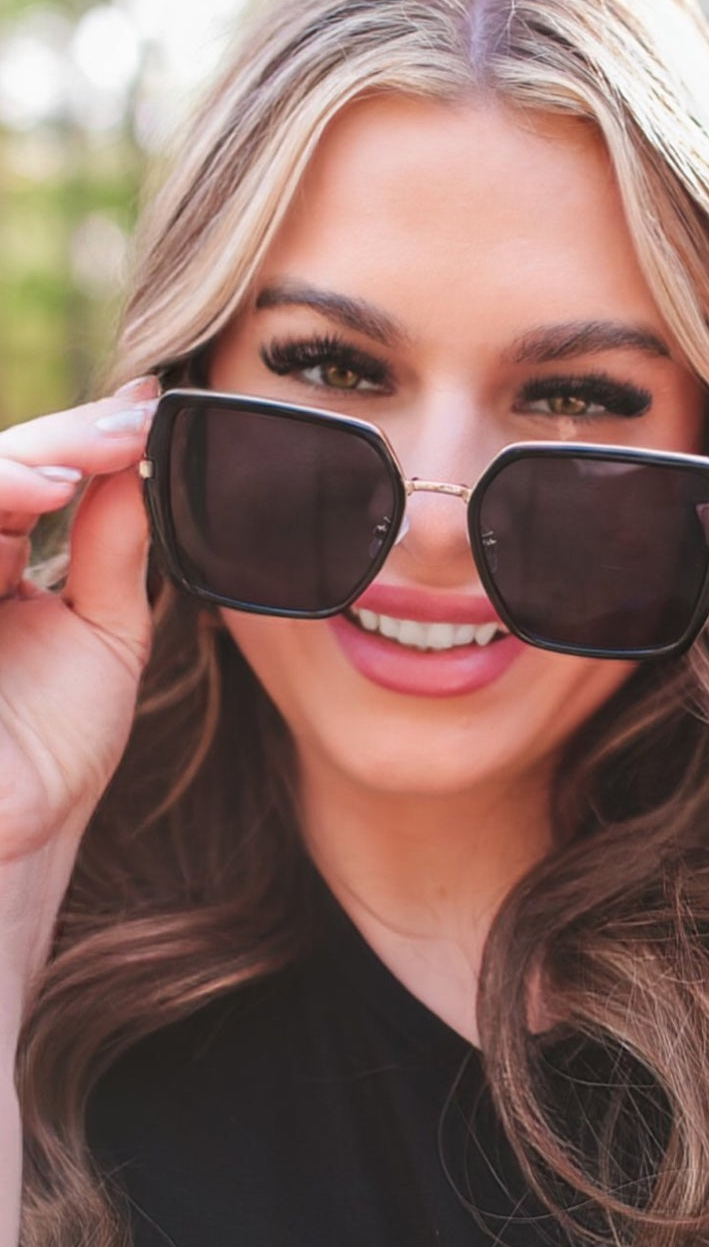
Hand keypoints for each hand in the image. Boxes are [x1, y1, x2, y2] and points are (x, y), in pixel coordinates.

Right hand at [0, 377, 157, 1045]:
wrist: (21, 836)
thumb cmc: (56, 747)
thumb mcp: (104, 633)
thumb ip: (114, 549)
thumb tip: (140, 460)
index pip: (28, 476)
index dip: (83, 438)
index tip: (151, 410)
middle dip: (60, 439)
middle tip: (129, 426)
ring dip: (19, 464)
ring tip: (80, 467)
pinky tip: (39, 497)